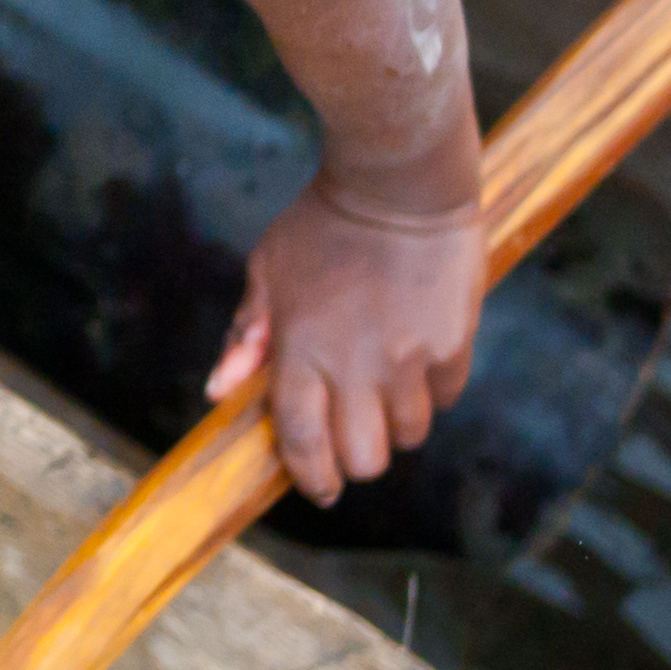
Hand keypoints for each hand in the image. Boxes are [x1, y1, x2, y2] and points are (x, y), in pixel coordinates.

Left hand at [209, 175, 481, 506]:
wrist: (399, 180)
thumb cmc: (323, 223)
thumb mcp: (269, 269)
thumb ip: (247, 336)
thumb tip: (217, 392)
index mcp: (301, 349)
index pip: (303, 440)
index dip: (310, 477)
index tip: (319, 489)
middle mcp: (355, 363)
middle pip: (363, 456)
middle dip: (357, 460)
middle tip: (354, 440)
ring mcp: (408, 357)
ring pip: (409, 435)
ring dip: (396, 425)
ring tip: (385, 391)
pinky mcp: (453, 344)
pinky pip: (444, 398)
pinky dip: (430, 393)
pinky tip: (418, 362)